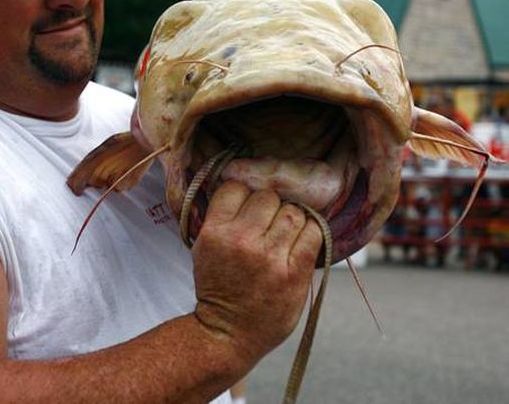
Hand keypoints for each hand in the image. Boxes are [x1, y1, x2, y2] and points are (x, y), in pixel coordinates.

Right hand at [192, 180, 321, 363]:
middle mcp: (241, 240)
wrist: (228, 332)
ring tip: (285, 234)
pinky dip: (311, 231)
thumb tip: (249, 187)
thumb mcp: (205, 248)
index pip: (236, 187)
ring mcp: (269, 256)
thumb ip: (222, 218)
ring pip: (293, 211)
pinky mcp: (294, 273)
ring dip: (292, 219)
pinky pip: (314, 232)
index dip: (244, 195)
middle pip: (267, 196)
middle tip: (268, 224)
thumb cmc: (218, 287)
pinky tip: (301, 241)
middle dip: (270, 207)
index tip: (247, 207)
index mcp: (215, 232)